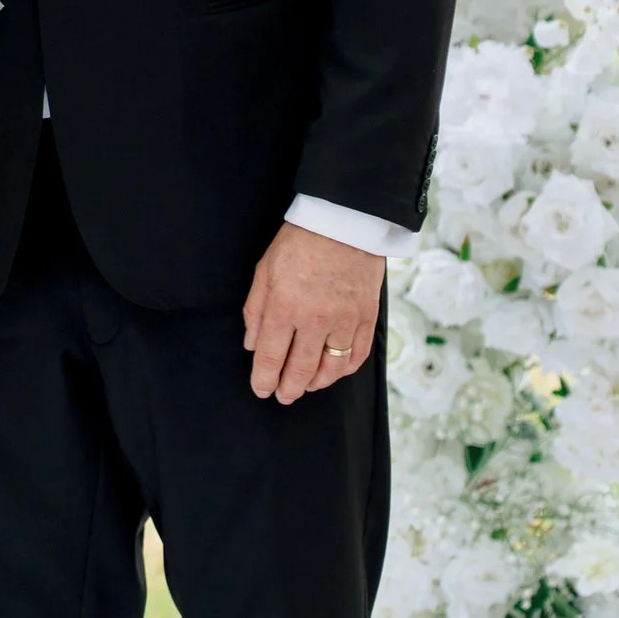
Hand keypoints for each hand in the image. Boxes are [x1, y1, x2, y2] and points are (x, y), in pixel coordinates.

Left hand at [243, 222, 382, 405]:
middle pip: (300, 370)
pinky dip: (345, 369)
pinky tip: (334, 371)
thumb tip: (252, 344)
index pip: (270, 357)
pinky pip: (357, 355)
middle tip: (282, 396)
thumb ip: (256, 310)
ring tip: (306, 386)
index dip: (263, 379)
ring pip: (331, 368)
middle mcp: (316, 319)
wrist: (345, 221)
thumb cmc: (299, 242)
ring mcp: (345, 320)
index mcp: (285, 307)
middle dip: (288, 389)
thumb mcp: (265, 270)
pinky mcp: (367, 317)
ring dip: (316, 383)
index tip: (261, 390)